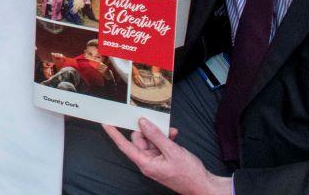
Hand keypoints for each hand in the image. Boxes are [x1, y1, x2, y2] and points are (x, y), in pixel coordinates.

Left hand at [104, 119, 229, 194]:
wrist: (203, 185)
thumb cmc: (189, 174)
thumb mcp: (172, 151)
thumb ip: (156, 136)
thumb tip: (143, 123)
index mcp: (146, 164)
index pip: (125, 146)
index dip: (115, 134)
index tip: (106, 124)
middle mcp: (148, 163)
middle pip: (139, 141)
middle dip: (148, 131)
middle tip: (158, 125)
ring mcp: (155, 161)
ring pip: (150, 141)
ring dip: (159, 134)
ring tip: (171, 133)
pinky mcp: (163, 160)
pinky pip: (159, 145)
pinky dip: (165, 139)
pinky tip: (174, 135)